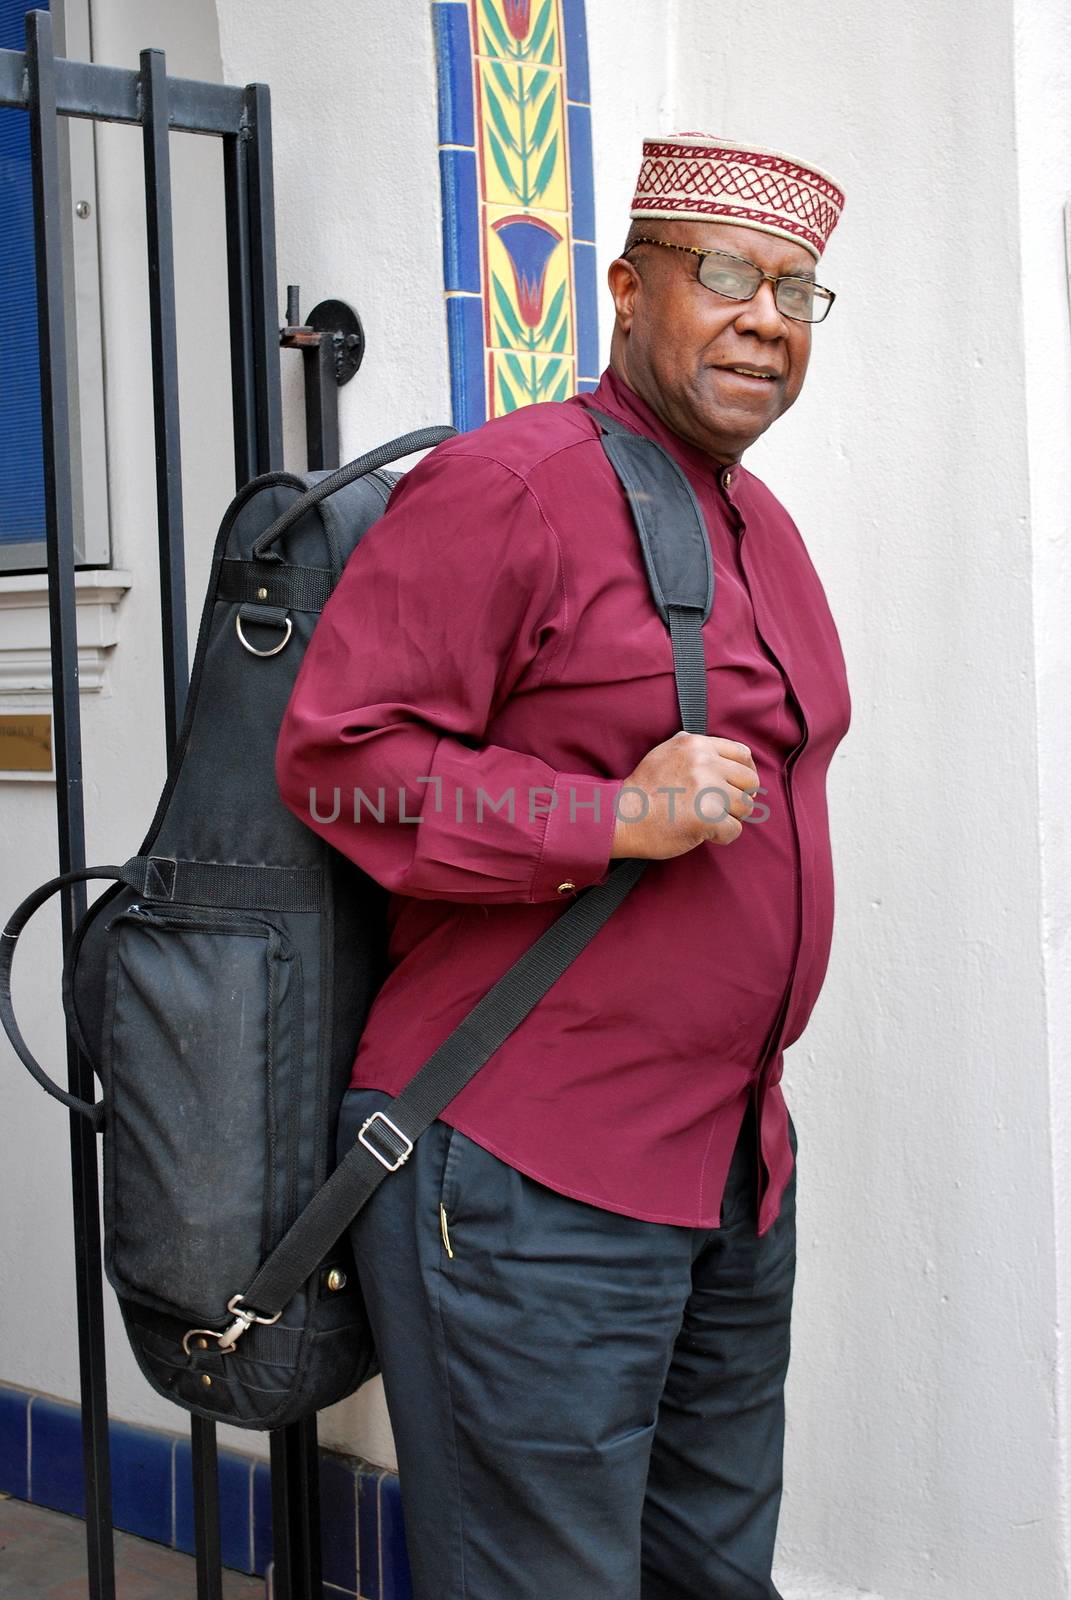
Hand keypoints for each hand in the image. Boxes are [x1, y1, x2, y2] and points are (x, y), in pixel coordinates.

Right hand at [609, 731, 760, 859]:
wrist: (621, 817)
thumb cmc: (642, 790)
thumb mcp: (662, 753)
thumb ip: (687, 745)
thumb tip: (709, 744)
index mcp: (696, 745)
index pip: (743, 754)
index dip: (745, 772)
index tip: (737, 786)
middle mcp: (705, 763)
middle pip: (750, 781)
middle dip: (740, 797)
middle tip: (723, 808)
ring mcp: (708, 789)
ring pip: (746, 806)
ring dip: (731, 817)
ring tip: (709, 820)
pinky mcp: (708, 817)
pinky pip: (734, 830)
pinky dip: (722, 836)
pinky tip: (704, 834)